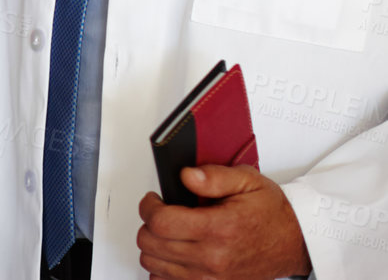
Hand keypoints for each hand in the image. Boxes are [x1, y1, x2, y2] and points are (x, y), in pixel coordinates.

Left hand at [137, 164, 312, 279]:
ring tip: (168, 232)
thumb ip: (214, 175)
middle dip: (148, 223)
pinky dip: (163, 268)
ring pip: (154, 264)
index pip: (161, 223)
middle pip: (151, 244)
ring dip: (154, 245)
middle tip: (161, 213)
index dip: (148, 206)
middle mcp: (214, 257)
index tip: (154, 200)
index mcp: (220, 228)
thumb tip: (187, 176)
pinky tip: (174, 252)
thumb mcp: (248, 181)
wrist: (295, 243)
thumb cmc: (272, 213)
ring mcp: (213, 278)